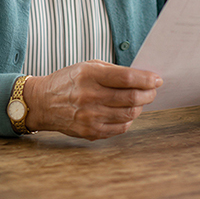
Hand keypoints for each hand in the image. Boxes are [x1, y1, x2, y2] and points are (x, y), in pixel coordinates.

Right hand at [23, 60, 160, 139]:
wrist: (43, 103)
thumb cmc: (69, 81)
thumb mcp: (88, 66)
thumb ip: (114, 71)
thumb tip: (142, 78)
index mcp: (90, 75)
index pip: (127, 78)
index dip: (146, 79)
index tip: (157, 79)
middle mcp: (90, 96)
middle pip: (131, 98)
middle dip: (148, 93)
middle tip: (153, 90)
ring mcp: (90, 116)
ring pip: (129, 114)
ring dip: (140, 106)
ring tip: (141, 100)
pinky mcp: (90, 131)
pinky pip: (120, 128)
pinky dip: (129, 120)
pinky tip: (127, 112)